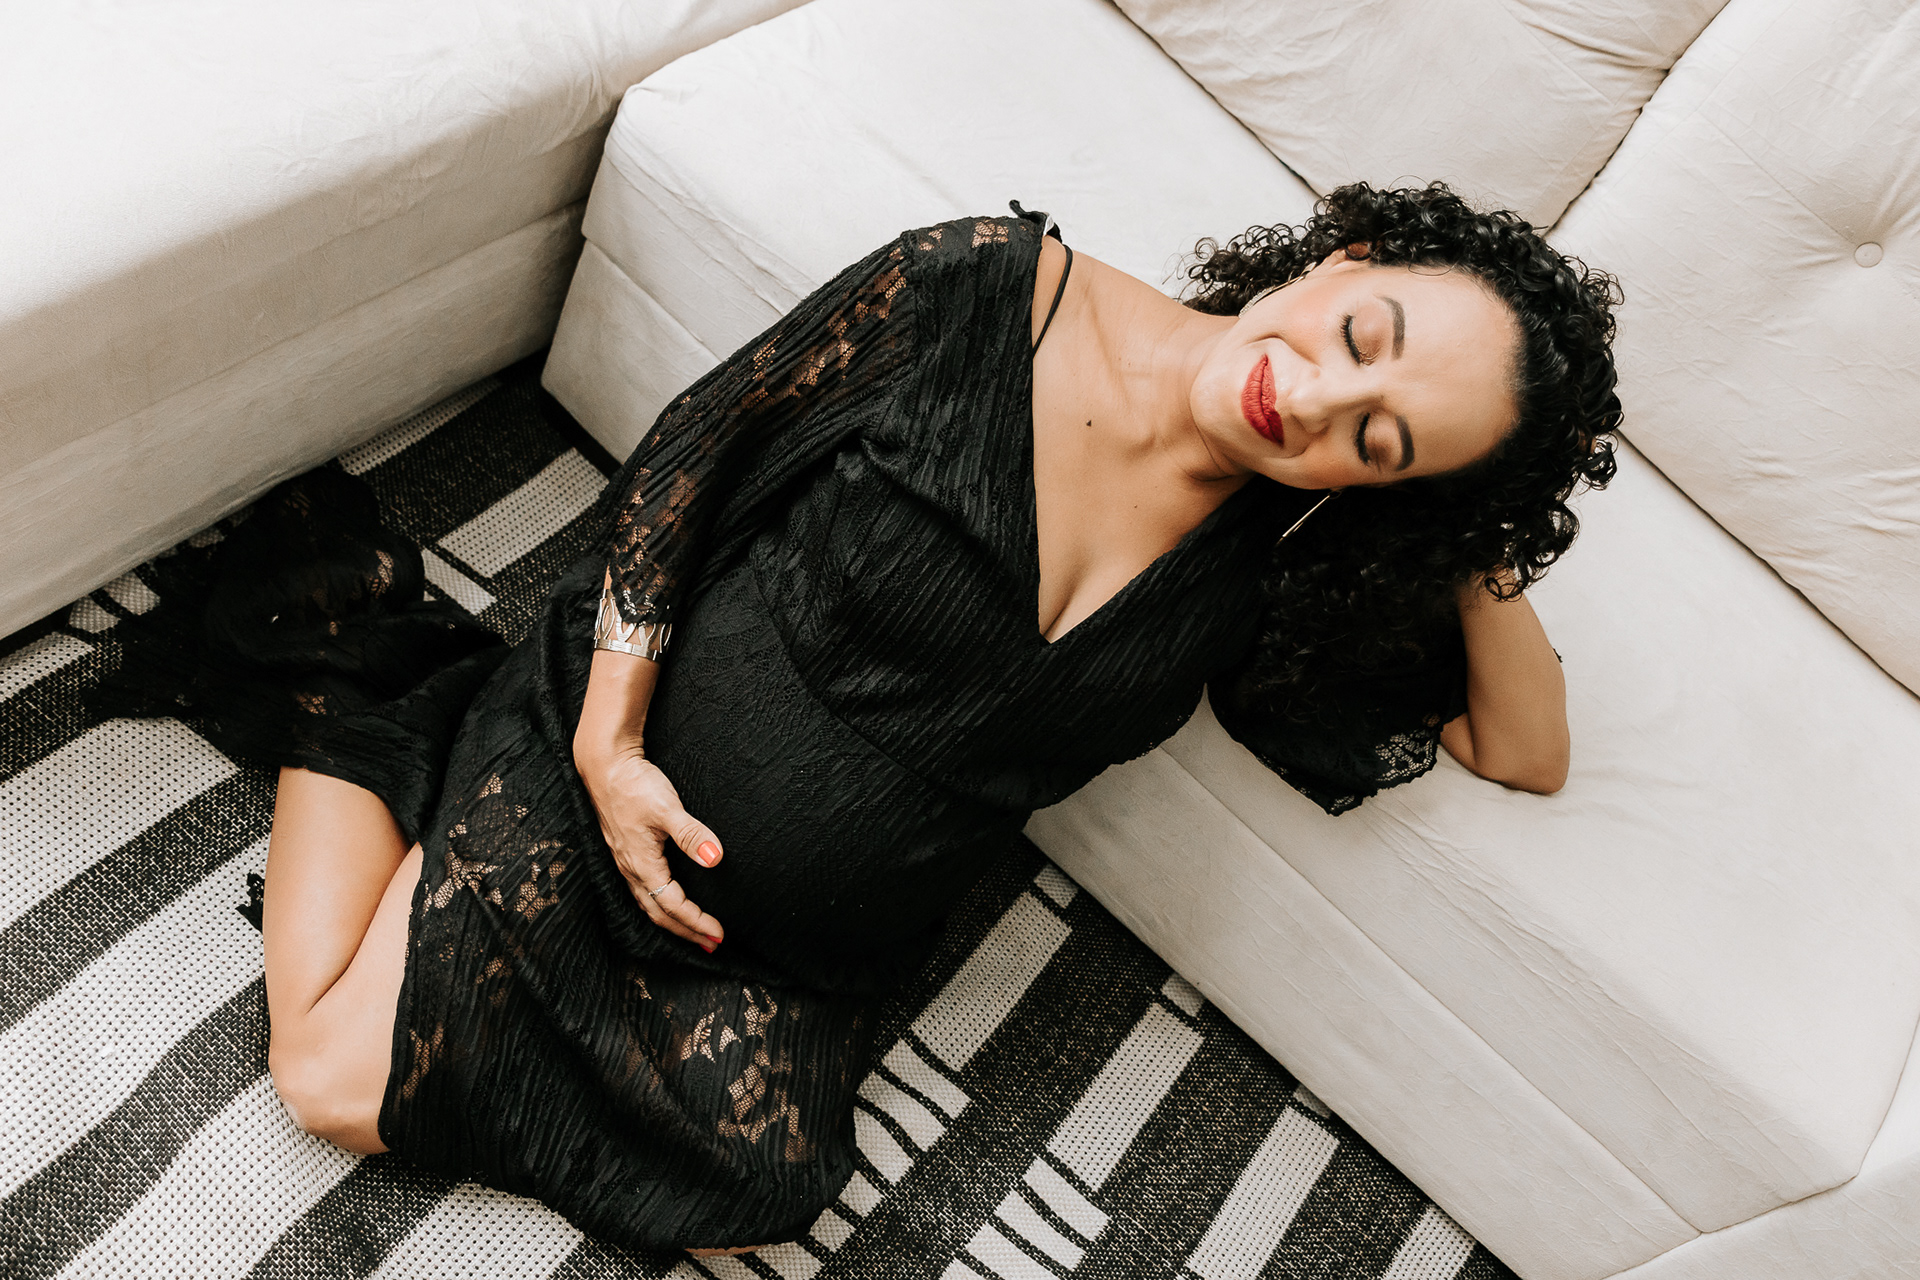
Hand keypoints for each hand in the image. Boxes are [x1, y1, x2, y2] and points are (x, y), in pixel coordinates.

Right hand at [574, 740, 725, 950]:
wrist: (604, 765)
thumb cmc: (634, 784)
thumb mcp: (667, 808)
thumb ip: (691, 833)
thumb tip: (714, 857)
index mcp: (641, 864)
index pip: (672, 905)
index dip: (696, 922)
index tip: (718, 934)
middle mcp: (630, 869)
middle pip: (658, 913)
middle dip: (685, 931)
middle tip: (711, 944)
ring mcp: (625, 861)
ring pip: (648, 903)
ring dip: (672, 921)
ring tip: (693, 931)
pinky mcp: (626, 850)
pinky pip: (643, 889)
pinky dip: (659, 904)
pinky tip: (668, 901)